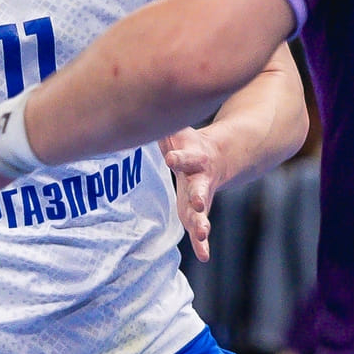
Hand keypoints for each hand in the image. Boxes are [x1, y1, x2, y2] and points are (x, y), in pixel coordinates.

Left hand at [162, 125, 226, 260]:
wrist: (218, 157)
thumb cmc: (188, 143)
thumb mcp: (178, 131)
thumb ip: (163, 123)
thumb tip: (135, 97)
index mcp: (195, 159)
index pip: (186, 157)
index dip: (180, 157)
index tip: (171, 158)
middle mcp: (201, 180)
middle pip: (200, 188)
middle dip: (198, 195)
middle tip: (198, 203)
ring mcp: (202, 198)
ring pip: (203, 213)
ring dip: (202, 224)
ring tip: (202, 234)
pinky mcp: (199, 212)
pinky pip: (202, 230)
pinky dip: (202, 245)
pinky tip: (204, 257)